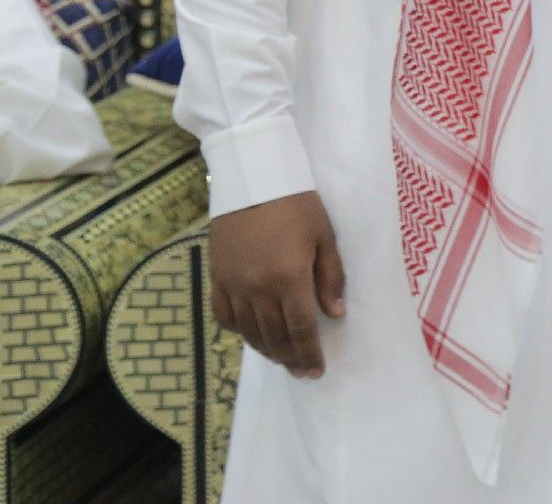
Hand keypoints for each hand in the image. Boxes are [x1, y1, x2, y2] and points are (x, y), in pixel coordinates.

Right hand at [208, 191, 346, 377]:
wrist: (253, 180)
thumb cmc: (297, 204)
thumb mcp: (324, 236)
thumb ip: (330, 276)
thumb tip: (335, 313)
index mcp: (289, 277)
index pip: (301, 328)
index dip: (309, 352)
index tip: (317, 370)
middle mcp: (258, 288)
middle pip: (274, 336)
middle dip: (290, 358)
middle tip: (302, 372)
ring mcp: (233, 285)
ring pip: (249, 331)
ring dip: (266, 350)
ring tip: (281, 359)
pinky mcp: (216, 278)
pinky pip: (224, 315)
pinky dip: (238, 330)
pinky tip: (251, 335)